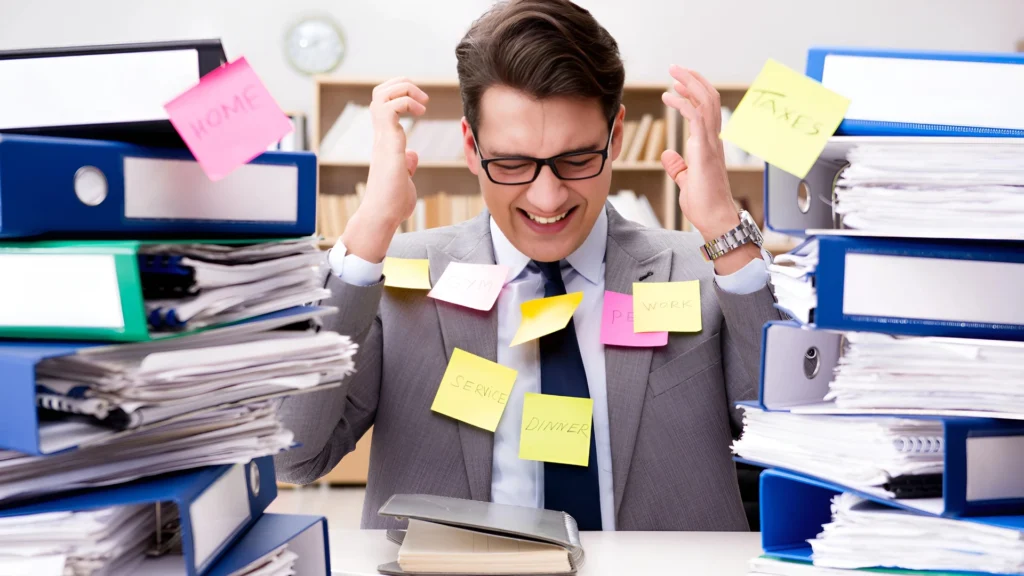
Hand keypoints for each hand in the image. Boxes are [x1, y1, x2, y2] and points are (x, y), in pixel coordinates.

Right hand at [340, 78, 427, 263]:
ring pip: (381, 94)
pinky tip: (420, 113)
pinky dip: (406, 101)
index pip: (384, 105)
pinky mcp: (387, 142)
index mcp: (385, 141)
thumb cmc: (392, 203)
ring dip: (404, 89)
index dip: (400, 96)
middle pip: (380, 92)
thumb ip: (407, 165)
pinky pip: (391, 107)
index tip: (419, 105)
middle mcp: (381, 135)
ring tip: (422, 103)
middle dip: (401, 85)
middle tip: (422, 98)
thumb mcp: (404, 179)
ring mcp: (382, 137)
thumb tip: (412, 155)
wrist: (382, 216)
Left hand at [661, 66, 757, 273]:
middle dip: (692, 79)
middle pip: (709, 98)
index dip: (695, 91)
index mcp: (709, 144)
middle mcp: (713, 139)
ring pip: (706, 102)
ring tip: (673, 73)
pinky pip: (697, 118)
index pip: (706, 109)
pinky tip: (668, 96)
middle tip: (675, 68)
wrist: (715, 219)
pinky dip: (683, 103)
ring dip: (689, 84)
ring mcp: (711, 143)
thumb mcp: (686, 181)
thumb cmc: (704, 205)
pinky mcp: (705, 150)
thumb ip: (679, 167)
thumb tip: (668, 156)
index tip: (679, 81)